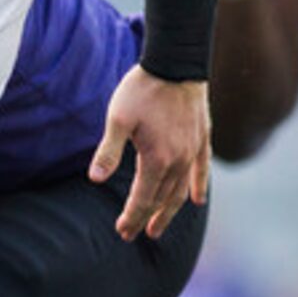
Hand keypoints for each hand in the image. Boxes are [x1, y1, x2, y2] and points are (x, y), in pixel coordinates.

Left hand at [91, 65, 210, 239]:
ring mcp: (194, 151)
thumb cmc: (142, 90)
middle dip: (146, 218)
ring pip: (181, 190)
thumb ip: (108, 152)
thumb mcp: (117, 119)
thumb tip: (94, 179)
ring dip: (169, 211)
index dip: (132, 217)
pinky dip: (199, 186)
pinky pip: (202, 170)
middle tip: (132, 233)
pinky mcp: (202, 139)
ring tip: (158, 227)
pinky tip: (197, 200)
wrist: (176, 63)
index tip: (122, 231)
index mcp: (157, 159)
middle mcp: (180, 161)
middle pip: (162, 199)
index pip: (143, 199)